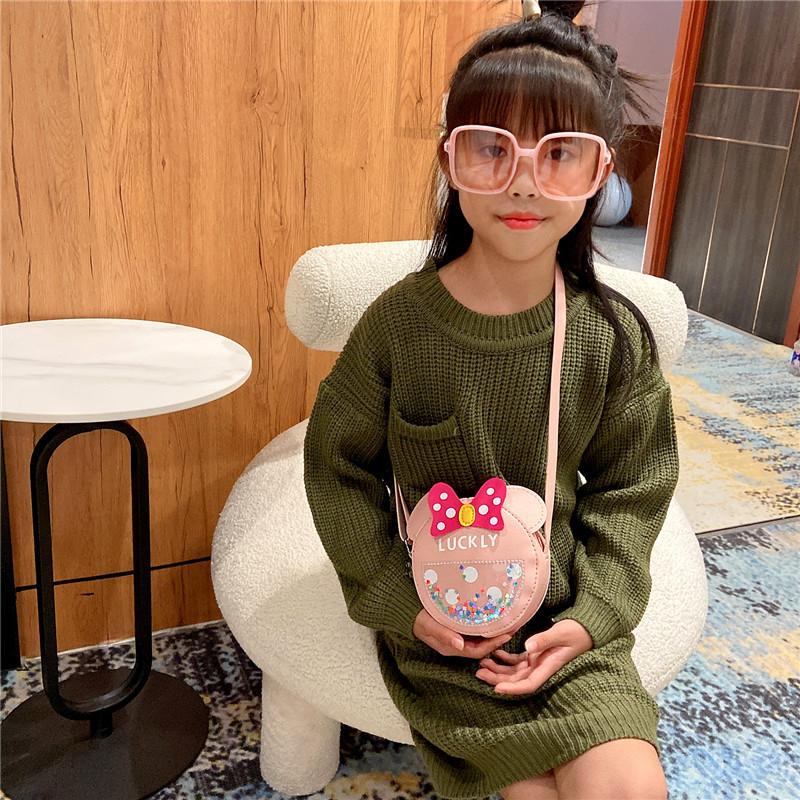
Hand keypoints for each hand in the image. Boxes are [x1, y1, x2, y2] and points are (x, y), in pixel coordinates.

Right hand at [413, 609, 512, 658]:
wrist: (411, 613)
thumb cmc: (420, 619)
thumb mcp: (430, 626)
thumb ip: (443, 634)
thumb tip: (460, 645)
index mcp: (453, 648)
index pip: (478, 650)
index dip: (493, 644)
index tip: (506, 635)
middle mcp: (459, 645)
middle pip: (483, 646)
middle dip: (498, 639)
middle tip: (514, 627)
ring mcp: (460, 637)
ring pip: (481, 639)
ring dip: (494, 632)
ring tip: (509, 622)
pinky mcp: (460, 628)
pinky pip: (477, 630)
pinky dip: (487, 626)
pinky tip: (495, 617)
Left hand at [474, 619, 592, 694]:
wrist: (586, 629)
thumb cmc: (576, 632)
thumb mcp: (561, 633)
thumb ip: (544, 640)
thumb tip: (528, 647)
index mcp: (548, 667)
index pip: (528, 684)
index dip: (512, 688)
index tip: (496, 688)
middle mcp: (541, 667)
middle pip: (516, 680)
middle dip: (497, 678)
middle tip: (478, 673)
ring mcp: (538, 662)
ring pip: (514, 671)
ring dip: (498, 668)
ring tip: (481, 662)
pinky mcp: (536, 654)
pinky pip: (517, 660)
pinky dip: (505, 658)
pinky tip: (494, 653)